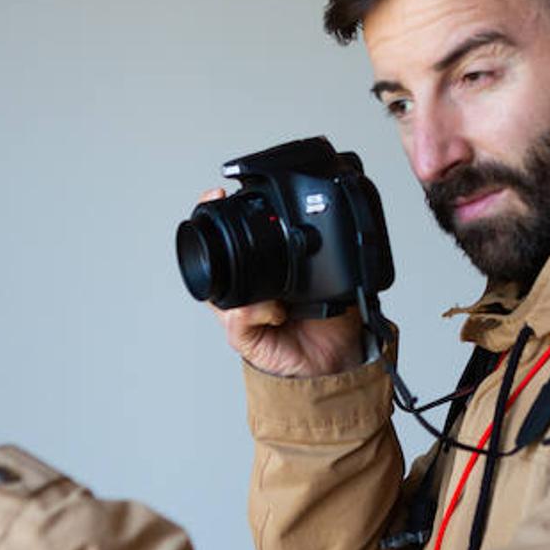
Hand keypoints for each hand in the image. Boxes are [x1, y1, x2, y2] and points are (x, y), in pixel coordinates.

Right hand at [198, 188, 365, 376]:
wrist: (337, 358)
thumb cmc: (330, 317)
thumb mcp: (328, 275)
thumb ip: (318, 253)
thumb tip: (322, 225)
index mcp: (259, 273)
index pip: (230, 243)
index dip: (218, 217)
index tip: (219, 192)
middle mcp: (244, 292)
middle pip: (213, 263)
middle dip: (212, 242)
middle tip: (221, 220)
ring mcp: (240, 315)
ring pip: (220, 292)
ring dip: (243, 285)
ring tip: (274, 291)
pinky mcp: (244, 339)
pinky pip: (237, 319)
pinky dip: (258, 310)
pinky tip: (279, 312)